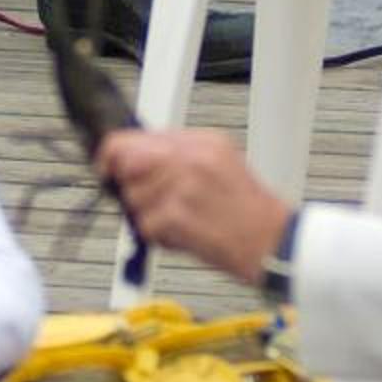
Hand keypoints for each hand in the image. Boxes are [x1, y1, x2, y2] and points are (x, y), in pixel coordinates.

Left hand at [95, 127, 290, 285]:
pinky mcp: (176, 216)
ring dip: (149, 216)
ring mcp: (181, 186)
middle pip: (125, 164)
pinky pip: (144, 225)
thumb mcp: (221, 162)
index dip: (113, 155)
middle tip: (149, 202)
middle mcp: (189, 158)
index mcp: (200, 141)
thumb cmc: (249, 211)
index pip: (133, 138)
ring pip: (132, 198)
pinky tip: (185, 235)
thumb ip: (179, 154)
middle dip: (128, 186)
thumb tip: (136, 158)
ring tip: (180, 221)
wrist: (274, 243)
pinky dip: (159, 237)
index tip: (107, 168)